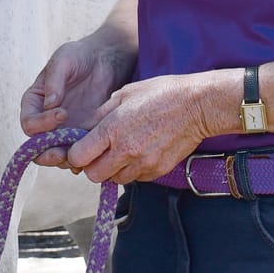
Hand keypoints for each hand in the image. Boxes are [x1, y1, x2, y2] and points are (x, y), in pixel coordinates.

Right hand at [20, 36, 133, 166]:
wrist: (104, 60)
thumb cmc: (79, 55)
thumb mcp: (64, 59)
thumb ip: (54, 80)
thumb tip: (50, 104)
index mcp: (34, 102)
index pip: (29, 122)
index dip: (41, 124)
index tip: (62, 113)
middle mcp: (44, 120)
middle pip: (37, 147)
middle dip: (48, 154)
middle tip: (63, 153)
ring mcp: (62, 129)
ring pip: (57, 154)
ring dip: (66, 159)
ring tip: (81, 155)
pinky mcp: (81, 134)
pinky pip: (77, 152)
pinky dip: (82, 157)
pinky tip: (93, 153)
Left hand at [64, 69, 235, 184]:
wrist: (197, 105)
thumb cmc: (161, 93)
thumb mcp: (124, 94)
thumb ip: (99, 114)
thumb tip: (83, 129)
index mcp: (112, 129)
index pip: (78, 156)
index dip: (76, 153)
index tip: (81, 147)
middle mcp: (125, 150)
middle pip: (93, 175)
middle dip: (92, 165)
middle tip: (100, 152)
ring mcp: (143, 163)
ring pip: (114, 179)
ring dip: (112, 169)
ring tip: (122, 150)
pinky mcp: (157, 171)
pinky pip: (135, 178)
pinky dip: (132, 170)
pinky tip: (140, 152)